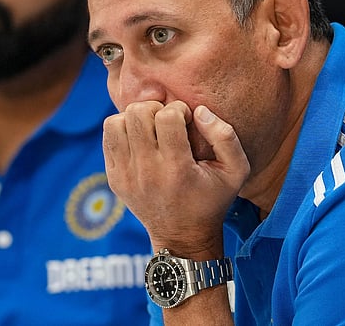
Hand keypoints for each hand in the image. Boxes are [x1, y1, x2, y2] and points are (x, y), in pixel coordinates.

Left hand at [102, 100, 249, 257]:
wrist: (182, 235)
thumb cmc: (212, 199)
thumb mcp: (236, 171)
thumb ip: (225, 136)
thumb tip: (199, 111)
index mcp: (177, 169)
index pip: (167, 117)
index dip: (179, 109)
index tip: (186, 120)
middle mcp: (147, 171)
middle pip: (137, 114)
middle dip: (155, 108)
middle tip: (166, 121)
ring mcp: (126, 175)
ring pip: (116, 122)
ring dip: (135, 118)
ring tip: (150, 128)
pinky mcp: (114, 177)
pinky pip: (108, 137)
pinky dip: (122, 130)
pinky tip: (139, 140)